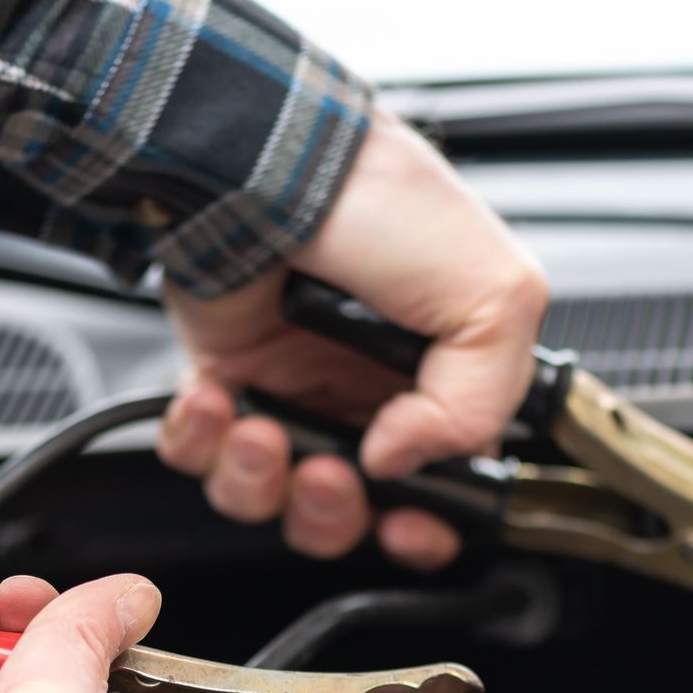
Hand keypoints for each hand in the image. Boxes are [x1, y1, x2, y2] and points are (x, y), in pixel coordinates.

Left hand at [157, 109, 547, 569]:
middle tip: (330, 474)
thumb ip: (478, 404)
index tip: (408, 527)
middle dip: (333, 513)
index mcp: (436, 380)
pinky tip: (217, 401)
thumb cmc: (381, 204)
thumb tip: (404, 460)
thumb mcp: (493, 297)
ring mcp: (289, 387)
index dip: (422, 527)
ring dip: (261, 482)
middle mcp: (361, 392)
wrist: (270, 166)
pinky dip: (200, 442)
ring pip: (267, 497)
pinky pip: (199, 453)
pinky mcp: (221, 377)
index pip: (436, 488)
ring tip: (262, 430)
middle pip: (345, 512)